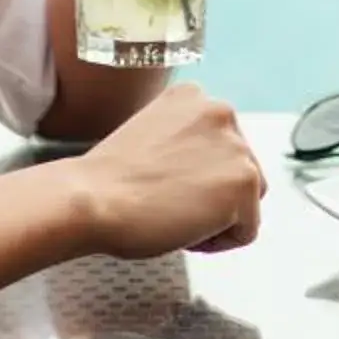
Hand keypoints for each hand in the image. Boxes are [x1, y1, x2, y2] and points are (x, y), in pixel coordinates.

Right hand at [70, 84, 264, 259]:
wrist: (91, 200)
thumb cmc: (107, 182)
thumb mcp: (152, 138)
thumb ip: (184, 144)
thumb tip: (202, 173)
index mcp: (193, 97)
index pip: (217, 149)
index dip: (192, 178)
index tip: (162, 185)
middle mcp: (221, 111)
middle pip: (239, 171)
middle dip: (211, 197)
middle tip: (168, 205)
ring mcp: (237, 146)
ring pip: (247, 201)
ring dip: (216, 218)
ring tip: (174, 216)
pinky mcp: (243, 183)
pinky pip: (247, 231)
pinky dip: (218, 242)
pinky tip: (183, 230)